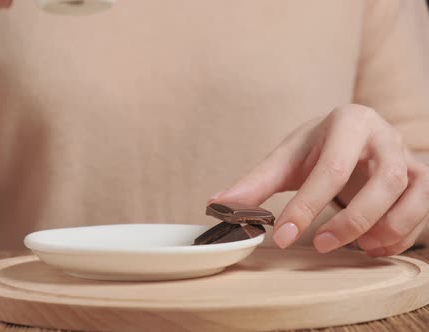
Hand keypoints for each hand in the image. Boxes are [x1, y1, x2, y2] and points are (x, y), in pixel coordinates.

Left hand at [211, 104, 428, 256]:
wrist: (353, 136)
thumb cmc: (318, 147)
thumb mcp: (286, 158)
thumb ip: (255, 182)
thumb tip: (218, 203)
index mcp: (348, 122)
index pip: (331, 168)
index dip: (307, 206)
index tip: (283, 235)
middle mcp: (384, 136)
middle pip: (382, 181)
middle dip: (351, 220)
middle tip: (320, 244)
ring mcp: (407, 156)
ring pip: (410, 196)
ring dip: (383, 229)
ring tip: (352, 248)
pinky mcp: (422, 178)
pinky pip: (423, 210)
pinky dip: (400, 236)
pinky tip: (371, 247)